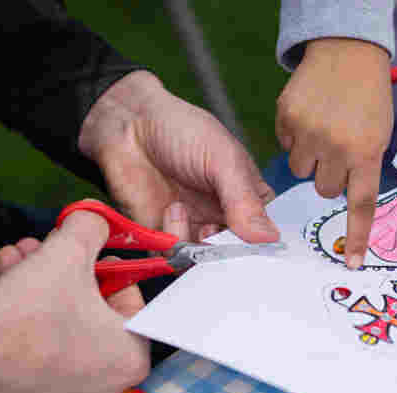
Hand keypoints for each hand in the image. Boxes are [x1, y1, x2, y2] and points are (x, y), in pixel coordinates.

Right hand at [0, 208, 147, 392]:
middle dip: (67, 271)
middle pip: (95, 311)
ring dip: (41, 285)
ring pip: (64, 326)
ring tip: (19, 257)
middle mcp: (108, 386)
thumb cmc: (24, 320)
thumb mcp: (66, 255)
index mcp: (132, 358)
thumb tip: (93, 219)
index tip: (90, 253)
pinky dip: (26, 317)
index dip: (109, 267)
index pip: (133, 301)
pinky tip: (5, 282)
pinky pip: (41, 349)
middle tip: (50, 247)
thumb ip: (89, 229)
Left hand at [79, 71, 278, 242]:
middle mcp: (224, 218)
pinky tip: (172, 210)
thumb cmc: (182, 131)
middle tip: (224, 238)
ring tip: (194, 218)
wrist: (127, 124)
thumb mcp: (223, 159)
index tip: (260, 247)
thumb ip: (245, 199)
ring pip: (206, 262)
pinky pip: (174, 260)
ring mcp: (194, 229)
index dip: (266, 244)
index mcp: (249, 197)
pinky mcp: (163, 237)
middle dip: (231, 253)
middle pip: (238, 255)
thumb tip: (269, 237)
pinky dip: (174, 242)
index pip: (268, 233)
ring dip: (201, 247)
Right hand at [276, 38, 393, 268]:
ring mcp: (309, 131)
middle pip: (324, 189)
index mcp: (366, 151)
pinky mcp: (286, 117)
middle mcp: (337, 145)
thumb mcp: (378, 132)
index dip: (357, 235)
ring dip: (309, 157)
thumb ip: (363, 165)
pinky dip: (295, 135)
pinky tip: (309, 115)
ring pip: (300, 171)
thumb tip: (343, 198)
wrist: (348, 51)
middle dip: (329, 176)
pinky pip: (285, 144)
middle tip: (337, 151)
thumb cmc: (369, 96)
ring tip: (322, 130)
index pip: (361, 204)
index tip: (352, 262)